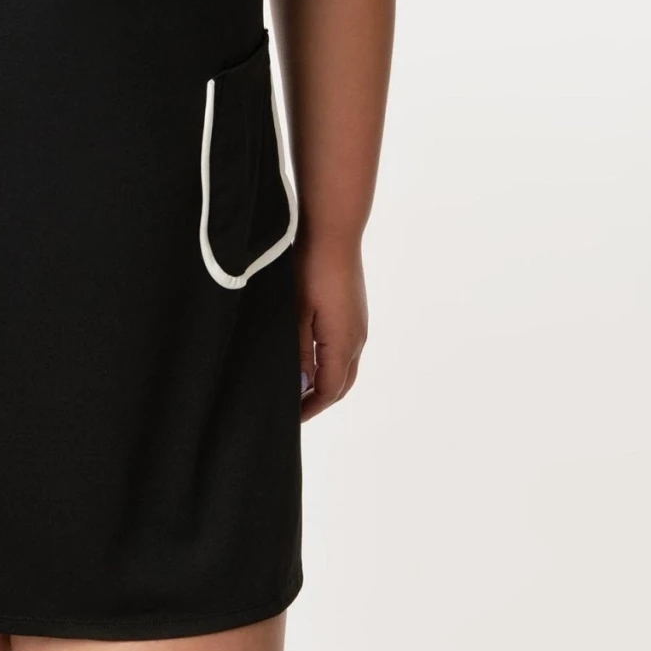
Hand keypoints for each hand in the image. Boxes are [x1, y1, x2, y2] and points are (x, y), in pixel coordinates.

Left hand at [295, 232, 367, 418]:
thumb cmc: (311, 269)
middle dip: (321, 400)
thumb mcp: (297, 313)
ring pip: (345, 366)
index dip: (311, 407)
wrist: (334, 232)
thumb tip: (300, 384)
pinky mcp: (355, 311)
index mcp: (343, 343)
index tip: (291, 418)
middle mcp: (357, 338)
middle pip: (342, 384)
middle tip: (296, 409)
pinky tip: (311, 357)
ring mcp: (359, 324)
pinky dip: (330, 363)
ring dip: (326, 381)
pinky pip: (346, 349)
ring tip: (301, 387)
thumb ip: (298, 351)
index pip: (329, 390)